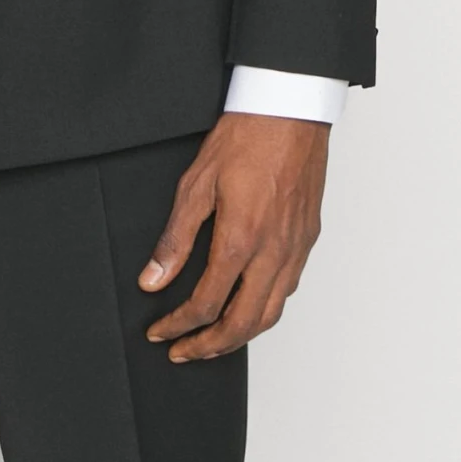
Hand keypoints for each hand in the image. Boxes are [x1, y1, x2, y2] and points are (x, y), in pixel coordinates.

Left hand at [139, 112, 327, 359]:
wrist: (291, 109)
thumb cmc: (245, 137)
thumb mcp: (196, 183)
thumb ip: (175, 237)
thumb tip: (153, 279)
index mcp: (241, 239)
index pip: (206, 303)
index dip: (178, 325)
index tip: (159, 331)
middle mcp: (273, 252)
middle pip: (242, 323)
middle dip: (208, 347)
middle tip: (182, 352)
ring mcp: (295, 248)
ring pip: (270, 314)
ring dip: (239, 336)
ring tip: (212, 342)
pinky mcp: (307, 239)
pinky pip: (287, 290)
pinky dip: (264, 310)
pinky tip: (248, 306)